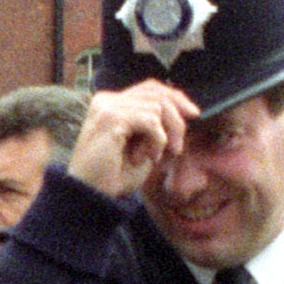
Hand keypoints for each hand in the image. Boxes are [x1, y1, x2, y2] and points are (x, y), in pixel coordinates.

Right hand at [68, 84, 194, 198]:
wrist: (90, 195)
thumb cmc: (113, 176)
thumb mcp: (141, 146)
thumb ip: (156, 125)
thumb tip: (184, 110)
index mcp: (111, 103)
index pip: (149, 88)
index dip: (175, 97)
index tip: (193, 114)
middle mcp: (107, 100)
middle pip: (156, 92)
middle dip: (177, 116)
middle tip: (178, 146)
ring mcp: (107, 107)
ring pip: (157, 106)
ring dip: (165, 135)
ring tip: (154, 158)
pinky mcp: (111, 118)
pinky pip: (151, 120)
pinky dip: (156, 141)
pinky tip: (145, 158)